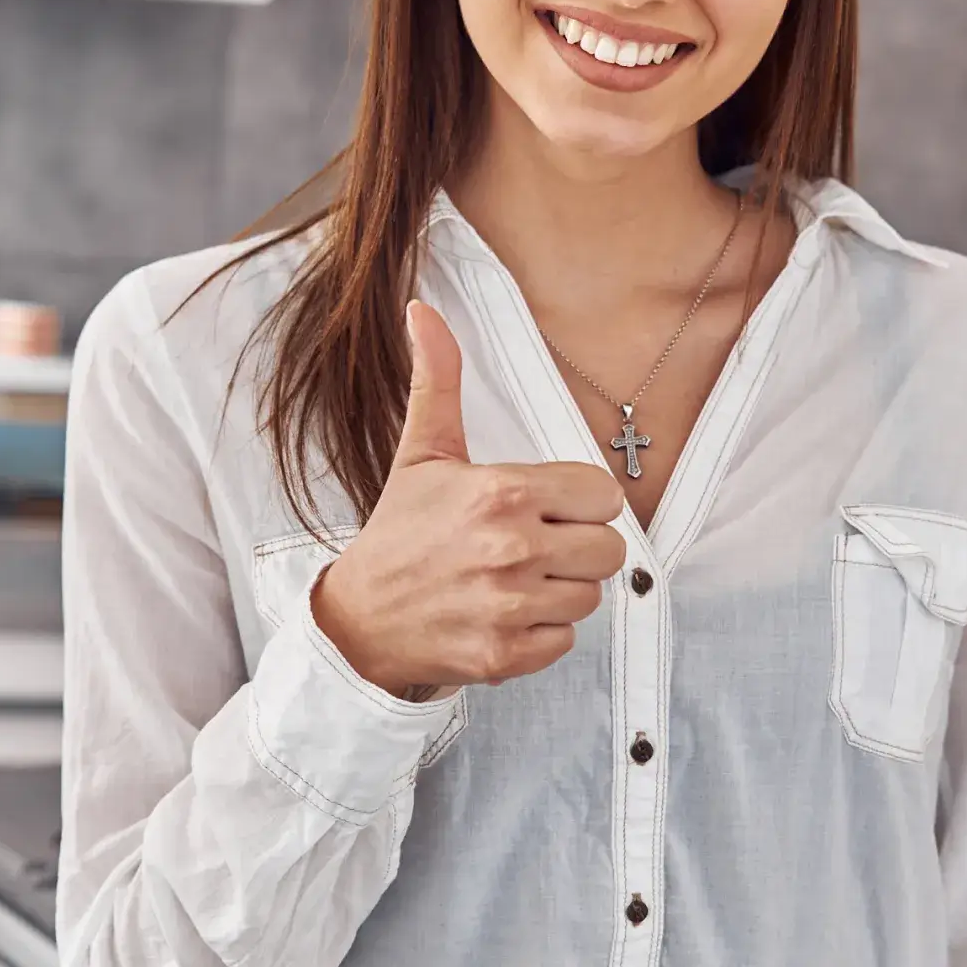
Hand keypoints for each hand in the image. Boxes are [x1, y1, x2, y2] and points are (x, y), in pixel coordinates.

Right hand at [310, 299, 627, 697]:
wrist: (358, 618)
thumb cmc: (399, 531)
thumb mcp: (422, 452)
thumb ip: (438, 380)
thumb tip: (423, 311)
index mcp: (503, 492)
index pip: (603, 496)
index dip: (580, 502)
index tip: (548, 507)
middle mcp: (511, 549)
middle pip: (609, 549)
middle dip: (577, 547)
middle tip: (534, 545)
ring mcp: (509, 607)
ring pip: (590, 596)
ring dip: (561, 590)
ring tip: (517, 579)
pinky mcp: (506, 655)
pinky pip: (566, 640)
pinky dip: (542, 632)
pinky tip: (506, 614)